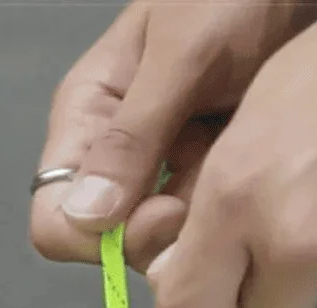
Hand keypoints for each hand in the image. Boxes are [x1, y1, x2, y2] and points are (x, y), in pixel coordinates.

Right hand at [29, 0, 316, 271]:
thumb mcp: (181, 51)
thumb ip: (131, 134)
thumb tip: (84, 217)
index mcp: (88, 119)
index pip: (55, 220)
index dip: (99, 238)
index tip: (164, 212)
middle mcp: (118, 156)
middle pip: (113, 245)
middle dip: (161, 236)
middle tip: (215, 191)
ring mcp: (167, 172)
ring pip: (162, 247)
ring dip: (203, 228)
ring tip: (244, 171)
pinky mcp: (211, 181)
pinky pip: (208, 232)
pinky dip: (232, 219)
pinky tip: (261, 179)